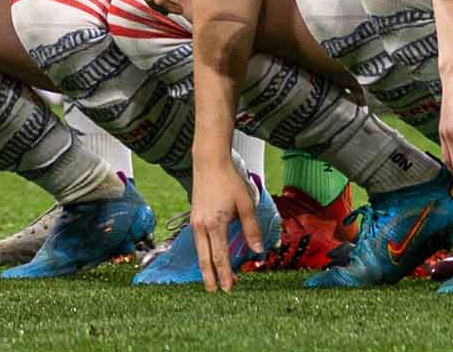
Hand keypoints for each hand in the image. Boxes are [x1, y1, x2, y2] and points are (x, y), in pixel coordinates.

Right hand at [187, 153, 258, 293]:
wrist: (209, 162)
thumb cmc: (228, 180)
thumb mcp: (245, 204)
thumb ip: (251, 228)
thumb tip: (258, 250)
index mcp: (214, 224)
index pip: (220, 256)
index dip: (225, 273)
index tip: (229, 287)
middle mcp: (201, 226)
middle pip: (205, 258)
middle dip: (211, 277)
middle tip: (215, 292)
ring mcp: (195, 222)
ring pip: (199, 251)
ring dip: (207, 266)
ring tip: (212, 279)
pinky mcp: (194, 217)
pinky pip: (198, 242)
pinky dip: (203, 253)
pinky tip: (209, 257)